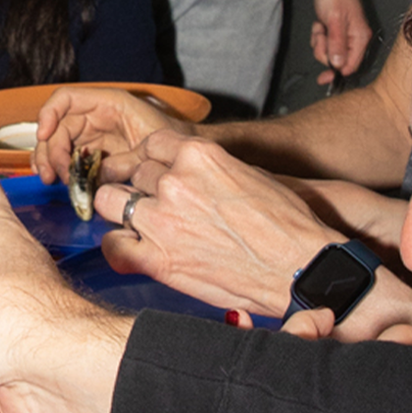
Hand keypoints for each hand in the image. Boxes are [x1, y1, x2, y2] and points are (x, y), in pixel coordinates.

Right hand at [31, 85, 190, 184]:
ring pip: (59, 143)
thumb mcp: (151, 148)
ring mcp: (93, 134)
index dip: (49, 114)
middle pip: (57, 127)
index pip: (66, 99)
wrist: (185, 152)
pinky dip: (62, 170)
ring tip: (51, 180)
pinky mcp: (93, 153)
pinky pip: (70, 158)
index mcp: (109, 103)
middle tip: (52, 175)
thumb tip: (97, 179)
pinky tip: (61, 182)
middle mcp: (96, 116)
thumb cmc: (173, 139)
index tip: (43, 135)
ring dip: (50, 162)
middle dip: (49, 150)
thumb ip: (125, 162)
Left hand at [97, 136, 340, 315]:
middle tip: (153, 205)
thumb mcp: (248, 174)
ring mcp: (162, 219)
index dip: (150, 161)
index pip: (151, 144)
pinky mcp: (158, 259)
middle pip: (132, 173)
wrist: (300, 267)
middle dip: (140, 189)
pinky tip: (131, 251)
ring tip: (139, 225)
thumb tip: (189, 173)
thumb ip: (210, 169)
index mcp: (199, 155)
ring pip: (110, 202)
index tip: (150, 172)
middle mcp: (175, 181)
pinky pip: (113, 246)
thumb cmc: (286, 225)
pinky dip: (118, 248)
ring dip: (122, 212)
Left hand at [310, 0, 371, 84]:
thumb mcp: (334, 20)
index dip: (336, 72)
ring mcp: (346, 34)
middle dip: (324, 50)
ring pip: (329, 51)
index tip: (323, 77)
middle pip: (337, 60)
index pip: (351, 65)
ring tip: (320, 25)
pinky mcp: (336, 30)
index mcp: (360, 37)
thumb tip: (337, 65)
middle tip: (322, 35)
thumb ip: (337, 43)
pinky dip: (319, 35)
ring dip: (320, 41)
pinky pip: (325, 42)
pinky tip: (319, 23)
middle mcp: (355, 38)